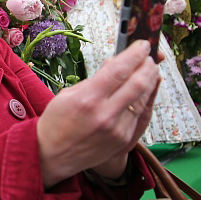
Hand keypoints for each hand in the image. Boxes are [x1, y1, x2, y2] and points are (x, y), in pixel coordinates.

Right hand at [37, 40, 160, 186]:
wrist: (51, 155)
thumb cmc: (56, 121)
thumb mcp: (68, 94)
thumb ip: (96, 79)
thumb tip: (117, 63)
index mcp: (87, 99)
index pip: (119, 70)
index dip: (135, 54)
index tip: (142, 44)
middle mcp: (105, 114)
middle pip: (138, 83)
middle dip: (147, 65)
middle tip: (148, 56)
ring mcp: (117, 129)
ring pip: (143, 98)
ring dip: (149, 81)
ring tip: (148, 70)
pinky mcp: (124, 140)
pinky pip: (140, 114)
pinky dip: (144, 98)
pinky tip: (142, 90)